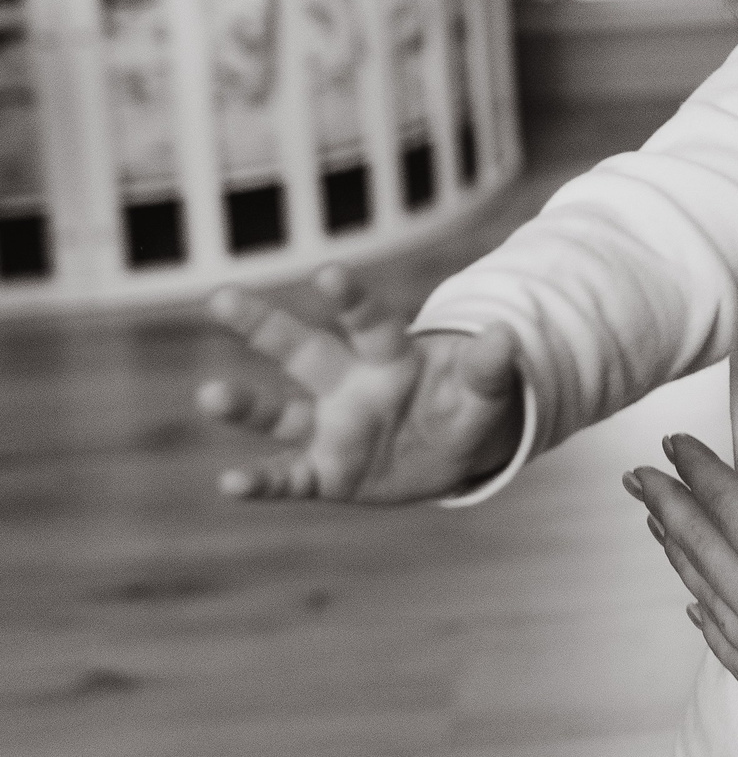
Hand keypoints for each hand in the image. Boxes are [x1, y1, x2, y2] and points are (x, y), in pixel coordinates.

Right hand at [196, 265, 523, 502]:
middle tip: (222, 297)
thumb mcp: (484, 396)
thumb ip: (489, 370)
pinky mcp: (324, 473)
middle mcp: (349, 386)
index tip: (329, 273)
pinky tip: (229, 483)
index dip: (351, 299)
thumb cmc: (461, 411)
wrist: (448, 457)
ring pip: (281, 413)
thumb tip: (508, 336)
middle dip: (265, 325)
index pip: (369, 323)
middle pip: (303, 351)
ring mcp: (331, 429)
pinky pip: (287, 477)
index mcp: (391, 358)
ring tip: (209, 393)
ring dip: (246, 405)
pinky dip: (260, 482)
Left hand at [628, 415, 737, 756]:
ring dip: (679, 555)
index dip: (701, 471)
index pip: (734, 508)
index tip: (670, 441)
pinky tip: (697, 616)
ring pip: (707, 592)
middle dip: (670, 506)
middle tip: (635, 478)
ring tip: (656, 530)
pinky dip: (706, 620)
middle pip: (704, 546)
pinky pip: (727, 645)